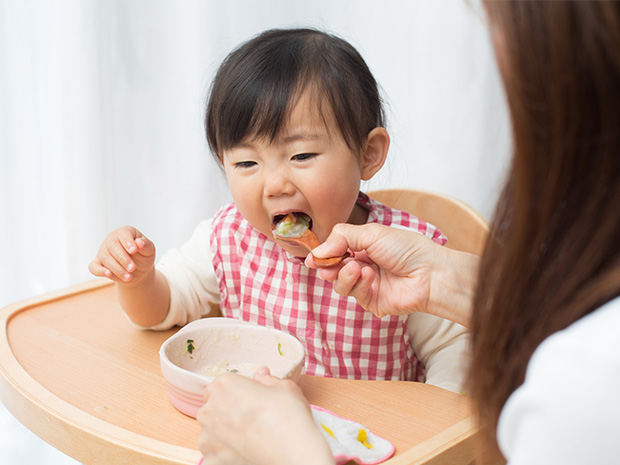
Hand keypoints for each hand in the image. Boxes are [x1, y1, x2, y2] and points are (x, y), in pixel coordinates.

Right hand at [89, 226, 155, 285]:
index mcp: (125, 232)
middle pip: (112, 246)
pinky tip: (108, 274)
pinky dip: (99, 271)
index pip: (123, 234)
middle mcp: (111, 239)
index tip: (134, 251)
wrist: (139, 270)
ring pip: (105, 258)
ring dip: (117, 268)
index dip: (127, 242)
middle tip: (132, 268)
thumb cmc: (144, 256)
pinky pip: (93, 266)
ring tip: (129, 277)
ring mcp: (103, 251)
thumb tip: (139, 242)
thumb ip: (146, 245)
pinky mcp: (98, 263)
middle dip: (123, 258)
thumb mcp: (149, 250)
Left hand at [197, 367, 332, 464]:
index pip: (220, 387)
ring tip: (249, 439)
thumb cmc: (287, 418)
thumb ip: (267, 380)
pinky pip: (214, 454)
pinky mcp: (210, 459)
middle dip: (227, 414)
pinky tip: (244, 453)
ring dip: (225, 436)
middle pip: (213, 410)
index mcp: (224, 386)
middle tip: (251, 421)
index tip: (248, 401)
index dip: (235, 394)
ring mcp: (207, 437)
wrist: (291, 451)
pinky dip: (225, 455)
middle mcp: (210, 409)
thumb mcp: (284, 387)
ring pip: (212, 434)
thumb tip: (262, 376)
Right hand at [306, 223, 476, 325]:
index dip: (323, 254)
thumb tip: (318, 250)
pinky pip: (354, 294)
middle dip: (328, 266)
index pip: (336, 250)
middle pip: (333, 268)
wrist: (429, 273)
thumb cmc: (407, 249)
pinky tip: (368, 276)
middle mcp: (364, 265)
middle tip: (327, 265)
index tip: (312, 257)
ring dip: (343, 275)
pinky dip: (357, 284)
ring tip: (356, 267)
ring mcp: (367, 285)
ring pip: (339, 284)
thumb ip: (342, 238)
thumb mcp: (371, 233)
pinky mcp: (372, 301)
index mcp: (364, 247)